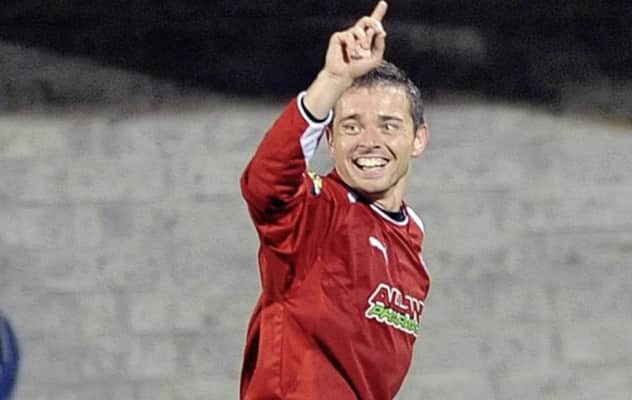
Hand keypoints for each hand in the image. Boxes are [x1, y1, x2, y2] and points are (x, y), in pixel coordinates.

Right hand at [303, 1, 388, 118]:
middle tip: (379, 30)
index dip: (378, 12)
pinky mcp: (338, 37)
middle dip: (374, 23)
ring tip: (359, 54)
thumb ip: (380, 45)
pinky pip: (348, 36)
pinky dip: (352, 46)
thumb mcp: (375, 59)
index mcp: (367, 38)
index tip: (384, 3)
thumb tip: (381, 32)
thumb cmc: (359, 68)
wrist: (343, 75)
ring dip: (362, 42)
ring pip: (358, 29)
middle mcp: (357, 34)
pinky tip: (350, 54)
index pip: (373, 23)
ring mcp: (347, 35)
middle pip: (367, 20)